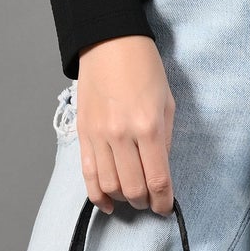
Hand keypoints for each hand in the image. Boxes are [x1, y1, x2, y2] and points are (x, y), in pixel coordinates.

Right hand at [75, 35, 175, 215]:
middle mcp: (121, 135)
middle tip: (151, 201)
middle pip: (132, 188)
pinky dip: (97, 195)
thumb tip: (160, 170)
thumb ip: (164, 139)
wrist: (109, 43)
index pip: (157, 179)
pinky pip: (87, 175)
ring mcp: (98, 136)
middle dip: (144, 202)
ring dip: (123, 199)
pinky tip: (107, 203)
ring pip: (108, 186)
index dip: (163, 201)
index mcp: (148, 126)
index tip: (166, 207)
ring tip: (132, 197)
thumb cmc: (144, 67)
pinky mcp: (83, 135)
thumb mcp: (167, 101)